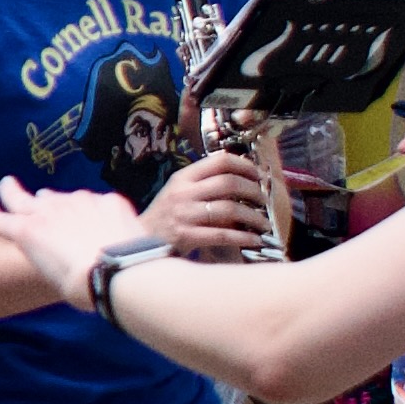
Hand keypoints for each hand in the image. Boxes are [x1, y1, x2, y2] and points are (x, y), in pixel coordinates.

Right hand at [0, 183, 147, 308]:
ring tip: (64, 211)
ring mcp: (78, 200)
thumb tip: (53, 249)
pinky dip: (95, 211)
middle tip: (7, 184)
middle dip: (9, 189)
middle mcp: (46, 210)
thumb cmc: (83, 287)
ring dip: (57, 203)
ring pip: (59, 197)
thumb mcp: (52, 276)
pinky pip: (96, 202)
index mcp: (26, 232)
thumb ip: (46, 254)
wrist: (122, 273)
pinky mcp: (106, 199)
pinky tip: (106, 224)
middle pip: (18, 195)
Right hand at [143, 146, 281, 258]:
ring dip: (254, 217)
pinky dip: (244, 237)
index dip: (245, 166)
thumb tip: (242, 177)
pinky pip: (223, 235)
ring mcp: (184, 215)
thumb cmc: (166, 216)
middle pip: (228, 183)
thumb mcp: (179, 191)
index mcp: (183, 177)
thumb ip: (204, 183)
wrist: (140, 242)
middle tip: (264, 200)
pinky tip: (255, 240)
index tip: (259, 176)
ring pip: (229, 209)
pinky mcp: (187, 236)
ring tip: (264, 223)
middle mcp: (183, 193)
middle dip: (254, 191)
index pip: (220, 161)